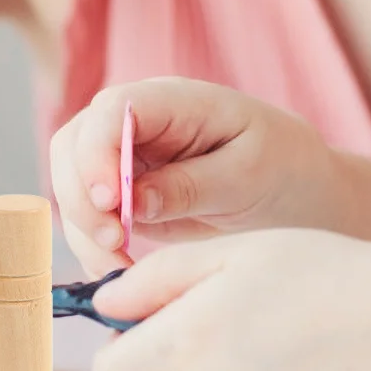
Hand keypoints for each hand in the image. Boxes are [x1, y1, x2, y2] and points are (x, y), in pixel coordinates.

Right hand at [49, 78, 340, 275]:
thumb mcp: (247, 176)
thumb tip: (132, 201)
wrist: (299, 192)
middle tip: (114, 245)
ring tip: (119, 268)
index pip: (111, 111)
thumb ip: (190, 185)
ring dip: (83, 229)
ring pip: (71, 183)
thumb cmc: (283, 168)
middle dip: (81, 198)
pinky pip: (88, 216)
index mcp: (174, 100)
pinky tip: (118, 271)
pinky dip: (92, 244)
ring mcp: (124, 156)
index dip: (97, 154)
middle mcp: (137, 121)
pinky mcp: (123, 193)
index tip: (110, 204)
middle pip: (74, 144)